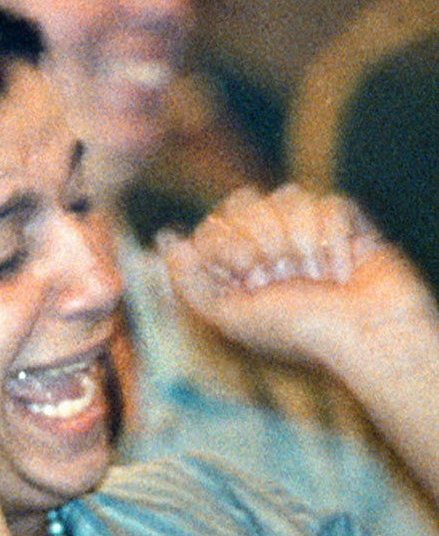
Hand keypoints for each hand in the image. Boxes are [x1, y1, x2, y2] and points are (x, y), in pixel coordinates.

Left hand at [160, 185, 438, 375]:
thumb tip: (167, 236)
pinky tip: (341, 269)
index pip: (215, 221)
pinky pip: (329, 202)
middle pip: (246, 201)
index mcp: (237, 262)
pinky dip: (335, 239)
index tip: (248, 279)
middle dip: (263, 242)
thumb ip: (189, 281)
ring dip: (301, 243)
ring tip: (315, 277)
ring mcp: (307, 229)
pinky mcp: (346, 223)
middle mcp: (269, 242)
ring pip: (288, 195)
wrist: (368, 339)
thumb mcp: (228, 317)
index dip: (230, 246)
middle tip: (281, 277)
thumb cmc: (298, 335)